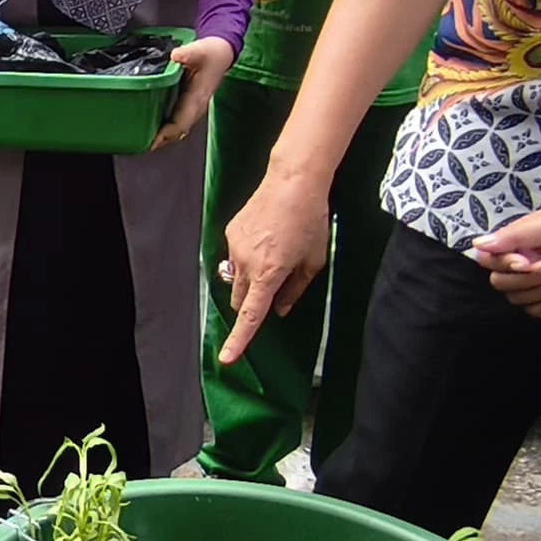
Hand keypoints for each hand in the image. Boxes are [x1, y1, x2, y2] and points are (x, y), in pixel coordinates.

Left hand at [152, 35, 235, 151]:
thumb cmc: (211, 53)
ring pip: (177, 129)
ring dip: (161, 136)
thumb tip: (176, 56)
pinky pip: (176, 122)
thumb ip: (188, 54)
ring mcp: (192, 108)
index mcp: (197, 99)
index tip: (151, 140)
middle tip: (138, 144)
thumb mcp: (200, 51)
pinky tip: (151, 125)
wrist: (222, 53)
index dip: (166, 134)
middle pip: (177, 132)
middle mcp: (195, 108)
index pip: (181, 123)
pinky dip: (164, 127)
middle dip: (159, 140)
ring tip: (141, 139)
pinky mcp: (188, 105)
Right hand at [216, 168, 334, 365]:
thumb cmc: (310, 220)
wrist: (293, 181)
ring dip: (251, 277)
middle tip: (275, 282)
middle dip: (252, 301)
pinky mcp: (230, 232)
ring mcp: (235, 247)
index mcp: (269, 274)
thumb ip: (295, 290)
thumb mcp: (314, 260)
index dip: (239, 340)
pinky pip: (235, 255)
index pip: (251, 315)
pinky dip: (248, 255)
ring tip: (274, 251)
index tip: (227, 359)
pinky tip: (266, 236)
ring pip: (237, 278)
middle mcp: (246, 263)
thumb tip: (280, 310)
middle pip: (240, 299)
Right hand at [472, 200, 540, 317]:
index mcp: (520, 240)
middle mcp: (526, 259)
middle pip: (502, 284)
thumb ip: (513, 236)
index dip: (503, 266)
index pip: (489, 260)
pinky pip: (537, 310)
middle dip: (528, 280)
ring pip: (520, 299)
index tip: (525, 261)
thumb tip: (476, 245)